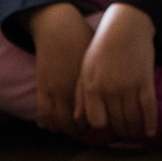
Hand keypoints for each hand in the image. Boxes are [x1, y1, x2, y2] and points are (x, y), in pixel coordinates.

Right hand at [27, 0, 94, 133]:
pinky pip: (43, 114)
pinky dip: (48, 124)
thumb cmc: (84, 40)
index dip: (99, 125)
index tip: (100, 125)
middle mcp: (74, 92)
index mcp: (91, 86)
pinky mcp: (42, 88)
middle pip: (78, 126)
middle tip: (85, 131)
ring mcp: (56, 91)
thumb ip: (104, 80)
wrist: (60, 28)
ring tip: (70, 129)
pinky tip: (53, 125)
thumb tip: (119, 94)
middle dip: (82, 132)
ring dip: (65, 130)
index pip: (96, 118)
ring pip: (61, 124)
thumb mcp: (98, 61)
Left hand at [77, 2, 159, 143]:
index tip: (107, 122)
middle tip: (124, 131)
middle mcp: (109, 89)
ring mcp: (128, 86)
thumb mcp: (86, 68)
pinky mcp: (145, 81)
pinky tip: (151, 132)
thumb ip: (80, 94)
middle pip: (116, 122)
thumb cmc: (103, 47)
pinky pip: (149, 108)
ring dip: (134, 129)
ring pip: (132, 119)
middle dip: (120, 130)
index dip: (102, 124)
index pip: (96, 121)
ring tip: (135, 131)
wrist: (127, 24)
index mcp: (92, 86)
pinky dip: (151, 122)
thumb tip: (78, 119)